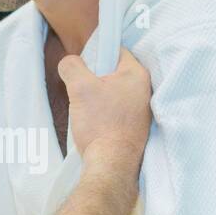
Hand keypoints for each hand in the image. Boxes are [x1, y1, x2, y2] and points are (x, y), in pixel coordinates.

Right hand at [60, 47, 151, 166]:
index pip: (116, 51)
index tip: (83, 67)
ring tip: (86, 108)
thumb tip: (70, 63)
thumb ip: (72, 66)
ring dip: (99, 96)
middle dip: (96, 78)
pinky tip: (94, 122)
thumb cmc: (100, 123)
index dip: (97, 54)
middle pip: (115, 72)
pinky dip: (105, 112)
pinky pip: (118, 110)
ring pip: (115, 92)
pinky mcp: (136, 127)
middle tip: (81, 88)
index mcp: (137, 74)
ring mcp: (143, 110)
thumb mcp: (79, 87)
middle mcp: (145, 90)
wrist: (111, 164)